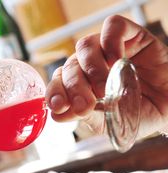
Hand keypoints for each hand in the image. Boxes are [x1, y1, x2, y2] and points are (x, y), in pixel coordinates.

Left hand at [46, 15, 167, 137]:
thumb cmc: (139, 113)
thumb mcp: (111, 123)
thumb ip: (86, 118)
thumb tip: (57, 115)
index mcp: (80, 85)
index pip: (58, 83)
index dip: (55, 93)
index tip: (59, 106)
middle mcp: (89, 65)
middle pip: (69, 66)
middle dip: (74, 87)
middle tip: (86, 105)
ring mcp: (108, 49)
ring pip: (84, 46)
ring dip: (91, 68)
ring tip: (105, 88)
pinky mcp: (130, 35)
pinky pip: (112, 28)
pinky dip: (111, 42)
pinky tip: (118, 62)